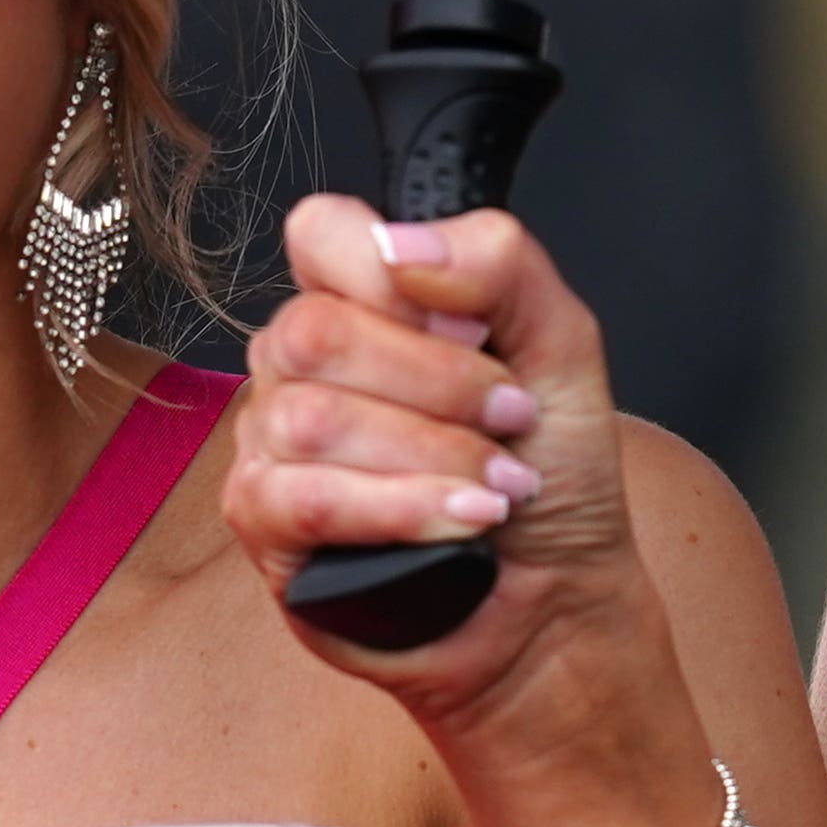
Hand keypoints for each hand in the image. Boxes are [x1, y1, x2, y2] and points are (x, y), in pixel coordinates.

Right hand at [226, 198, 655, 734]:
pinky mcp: (265, 526)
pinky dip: (401, 509)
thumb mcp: (561, 342)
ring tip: (498, 487)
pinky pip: (308, 499)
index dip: (391, 276)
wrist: (555, 593)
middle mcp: (299, 363)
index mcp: (359, 300)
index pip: (321, 233)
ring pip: (312, 421)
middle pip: (316, 332)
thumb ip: (498, 262)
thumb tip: (404, 246)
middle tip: (508, 416)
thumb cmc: (548, 469)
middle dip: (440, 384)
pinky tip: (460, 522)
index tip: (475, 328)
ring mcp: (271, 442)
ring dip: (434, 457)